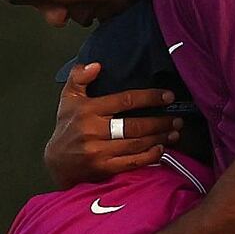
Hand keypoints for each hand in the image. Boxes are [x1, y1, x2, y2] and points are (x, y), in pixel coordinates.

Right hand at [44, 62, 182, 186]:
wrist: (57, 162)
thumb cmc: (67, 127)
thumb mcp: (68, 98)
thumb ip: (80, 77)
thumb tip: (96, 65)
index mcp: (88, 110)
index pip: (124, 100)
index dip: (149, 98)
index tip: (167, 96)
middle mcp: (93, 130)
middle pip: (134, 125)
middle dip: (160, 122)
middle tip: (177, 119)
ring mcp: (99, 151)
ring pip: (136, 144)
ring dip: (159, 138)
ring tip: (174, 133)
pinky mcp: (104, 168)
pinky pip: (132, 162)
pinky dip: (149, 156)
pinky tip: (161, 150)